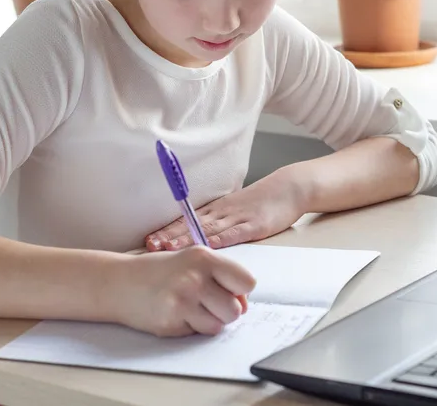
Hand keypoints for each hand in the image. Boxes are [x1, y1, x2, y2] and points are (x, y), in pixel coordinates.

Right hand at [111, 246, 255, 336]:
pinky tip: (175, 313)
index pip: (247, 282)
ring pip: (219, 325)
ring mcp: (182, 301)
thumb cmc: (161, 272)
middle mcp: (195, 278)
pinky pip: (197, 333)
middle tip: (205, 302)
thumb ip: (221, 278)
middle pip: (235, 310)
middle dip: (225, 311)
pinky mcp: (171, 322)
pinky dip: (190, 327)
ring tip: (189, 307)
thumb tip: (243, 305)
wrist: (120, 283)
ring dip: (208, 321)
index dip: (240, 290)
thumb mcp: (193, 262)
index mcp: (205, 257)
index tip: (227, 290)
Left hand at [146, 174, 306, 251]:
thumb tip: (199, 238)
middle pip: (191, 225)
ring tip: (168, 247)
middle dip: (169, 235)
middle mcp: (223, 212)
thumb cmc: (262, 201)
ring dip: (186, 239)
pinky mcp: (254, 225)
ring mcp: (238, 218)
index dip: (168, 230)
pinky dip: (219, 240)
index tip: (148, 240)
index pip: (187, 220)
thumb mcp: (235, 209)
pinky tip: (207, 247)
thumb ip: (219, 222)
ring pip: (207, 230)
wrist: (289, 188)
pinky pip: (234, 234)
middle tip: (149, 245)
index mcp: (217, 210)